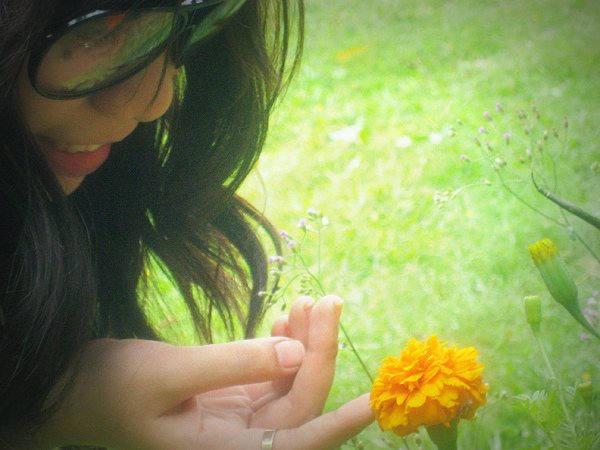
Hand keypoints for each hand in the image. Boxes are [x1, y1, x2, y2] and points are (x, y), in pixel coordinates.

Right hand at [34, 296, 373, 448]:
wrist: (79, 389)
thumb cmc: (111, 387)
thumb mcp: (169, 372)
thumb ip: (235, 364)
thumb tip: (296, 354)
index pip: (297, 442)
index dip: (339, 424)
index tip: (376, 402)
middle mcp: (240, 441)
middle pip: (300, 399)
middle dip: (319, 351)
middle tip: (327, 301)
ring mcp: (239, 420)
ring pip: (290, 383)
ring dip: (303, 343)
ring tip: (309, 302)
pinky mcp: (234, 400)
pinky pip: (272, 373)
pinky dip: (282, 345)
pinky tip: (284, 318)